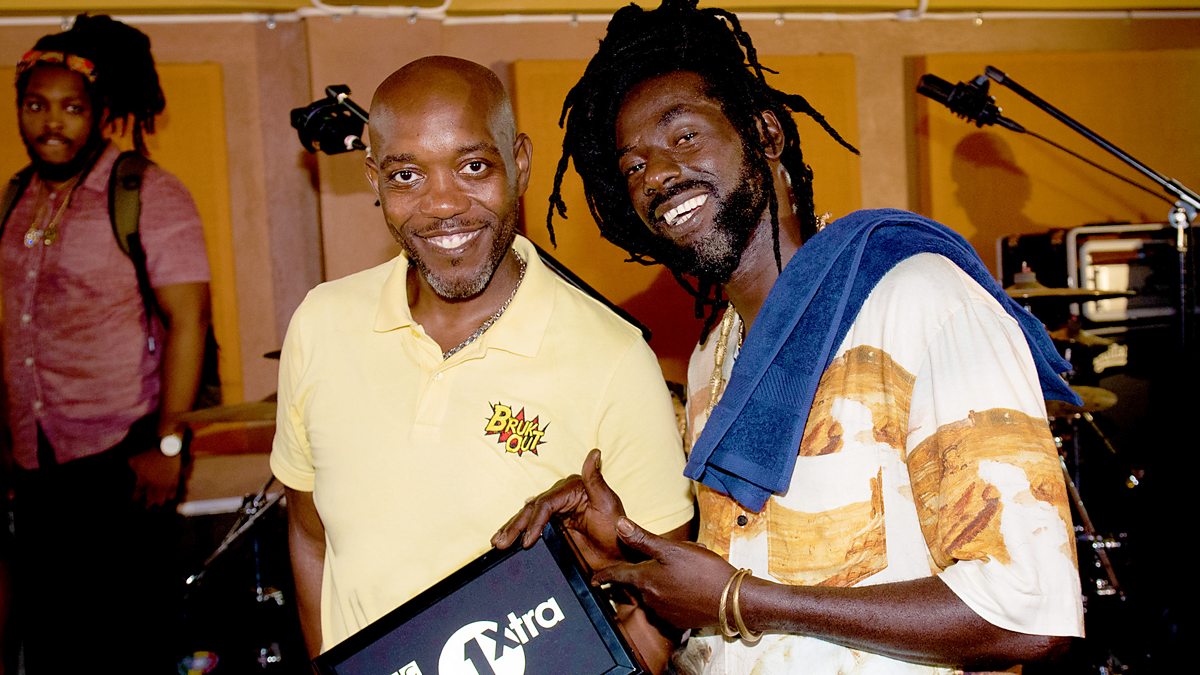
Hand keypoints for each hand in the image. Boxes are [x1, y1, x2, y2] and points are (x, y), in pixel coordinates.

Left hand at [128, 449, 181, 507]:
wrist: (165, 449)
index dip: (135, 500)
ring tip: (158, 505)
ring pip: (162, 499)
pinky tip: (170, 498)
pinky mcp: (174, 482)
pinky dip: (171, 496)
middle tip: (147, 507)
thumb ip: (131, 468)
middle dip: (148, 505)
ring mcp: (164, 485)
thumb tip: (127, 471)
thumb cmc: (148, 454)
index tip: (135, 502)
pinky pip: (173, 493)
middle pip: (150, 501)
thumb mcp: (135, 460)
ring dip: (159, 502)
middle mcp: (153, 485)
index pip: (137, 495)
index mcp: (142, 481)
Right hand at [492, 449, 627, 569]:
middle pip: (532, 510)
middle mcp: (562, 497)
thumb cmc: (617, 529)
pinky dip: (518, 531)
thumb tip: (594, 453)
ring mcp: (557, 512)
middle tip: (501, 542)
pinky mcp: (555, 526)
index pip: (546, 504)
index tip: (528, 540)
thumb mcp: (608, 504)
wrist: (620, 554)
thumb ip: (596, 479)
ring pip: (528, 517)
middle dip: (515, 526)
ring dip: (512, 528)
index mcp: (573, 488)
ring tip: (497, 542)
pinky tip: (505, 536)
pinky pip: (532, 526)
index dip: (534, 521)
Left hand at [593, 516, 736, 631]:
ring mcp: (663, 612)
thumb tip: (619, 525)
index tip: (593, 580)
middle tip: (653, 564)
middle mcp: (650, 599)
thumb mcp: (672, 549)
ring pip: (652, 595)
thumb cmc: (703, 571)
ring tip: (678, 572)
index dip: (604, 576)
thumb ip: (644, 539)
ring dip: (658, 585)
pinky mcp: (678, 621)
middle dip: (640, 575)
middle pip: (636, 585)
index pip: (617, 576)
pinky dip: (671, 596)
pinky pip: (667, 606)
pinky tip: (686, 588)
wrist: (731, 600)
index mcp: (645, 579)